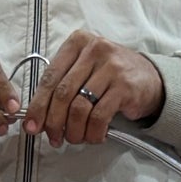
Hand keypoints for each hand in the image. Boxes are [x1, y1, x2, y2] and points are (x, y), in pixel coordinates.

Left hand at [20, 32, 164, 145]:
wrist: (149, 78)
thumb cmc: (109, 77)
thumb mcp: (84, 70)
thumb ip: (61, 86)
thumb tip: (36, 118)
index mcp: (77, 42)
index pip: (50, 77)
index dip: (38, 105)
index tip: (31, 126)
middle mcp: (94, 49)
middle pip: (62, 93)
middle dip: (54, 122)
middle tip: (53, 138)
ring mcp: (111, 67)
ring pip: (79, 108)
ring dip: (73, 131)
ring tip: (75, 138)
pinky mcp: (124, 86)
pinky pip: (99, 117)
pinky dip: (92, 133)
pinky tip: (94, 136)